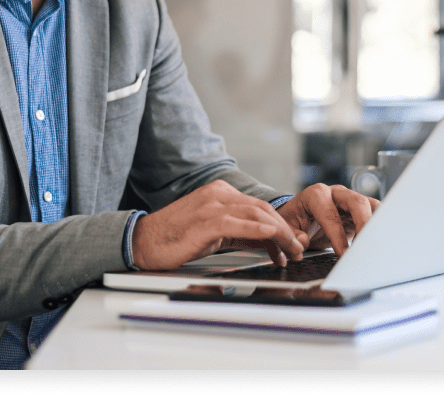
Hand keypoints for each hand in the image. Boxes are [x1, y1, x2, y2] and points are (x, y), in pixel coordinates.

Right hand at [131, 179, 309, 269]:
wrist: (144, 242)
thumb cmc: (176, 239)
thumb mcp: (215, 234)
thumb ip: (241, 234)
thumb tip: (270, 243)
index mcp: (220, 193)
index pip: (259, 207)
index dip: (280, 225)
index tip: (292, 242)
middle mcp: (218, 194)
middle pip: (262, 209)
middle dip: (286, 229)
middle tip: (299, 248)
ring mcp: (212, 205)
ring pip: (257, 215)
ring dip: (280, 234)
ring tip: (293, 250)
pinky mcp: (206, 221)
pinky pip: (240, 224)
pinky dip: (261, 231)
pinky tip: (274, 238)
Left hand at [276, 184, 379, 256]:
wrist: (300, 217)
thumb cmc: (294, 221)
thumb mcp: (286, 228)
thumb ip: (292, 235)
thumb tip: (302, 241)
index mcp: (316, 195)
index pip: (330, 214)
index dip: (337, 236)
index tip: (343, 255)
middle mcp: (336, 193)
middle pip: (357, 202)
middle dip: (364, 224)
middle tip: (366, 247)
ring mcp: (350, 200)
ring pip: (371, 205)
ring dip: (376, 224)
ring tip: (376, 245)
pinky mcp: (361, 210)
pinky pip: (376, 213)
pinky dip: (379, 227)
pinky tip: (377, 243)